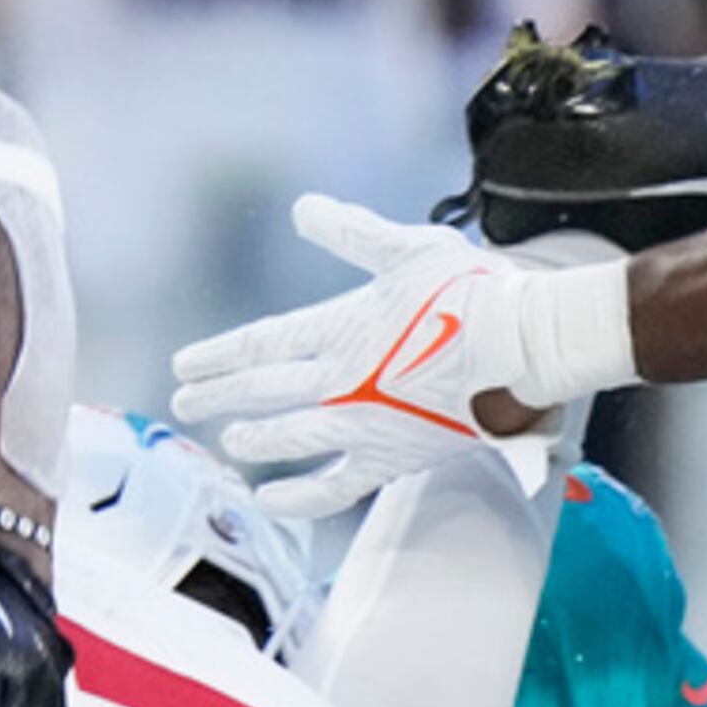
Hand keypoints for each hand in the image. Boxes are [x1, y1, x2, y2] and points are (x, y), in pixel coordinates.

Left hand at [167, 198, 632, 518]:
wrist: (523, 347)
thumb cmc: (474, 291)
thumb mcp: (408, 247)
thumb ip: (351, 231)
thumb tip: (303, 207)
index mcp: (340, 327)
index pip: (261, 342)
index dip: (218, 355)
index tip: (184, 365)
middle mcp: (340, 380)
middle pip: (262, 388)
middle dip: (218, 394)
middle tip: (184, 402)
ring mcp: (362, 424)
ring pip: (289, 438)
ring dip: (254, 440)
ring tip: (229, 442)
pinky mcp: (391, 458)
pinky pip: (333, 488)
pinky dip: (298, 497)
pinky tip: (270, 499)